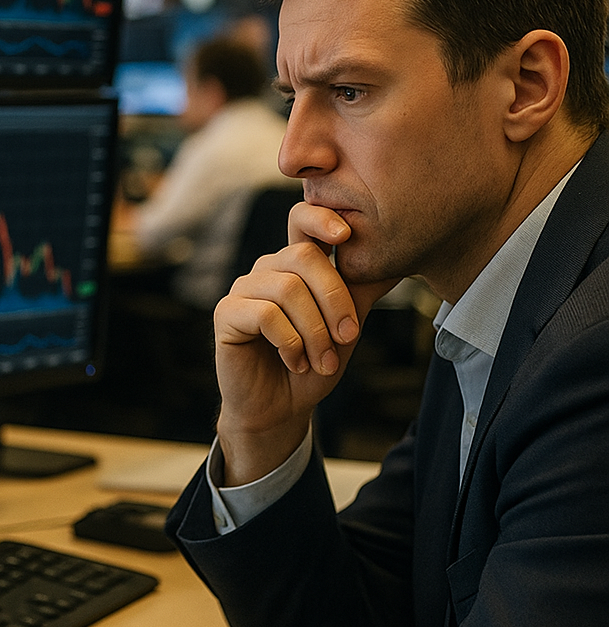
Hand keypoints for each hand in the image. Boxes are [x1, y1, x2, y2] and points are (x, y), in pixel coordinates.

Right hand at [213, 202, 398, 484]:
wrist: (281, 408)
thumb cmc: (313, 365)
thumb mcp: (346, 325)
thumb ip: (361, 290)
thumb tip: (398, 260)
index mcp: (295, 264)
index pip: (302, 220)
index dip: (321, 217)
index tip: (346, 236)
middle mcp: (267, 269)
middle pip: (304, 256)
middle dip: (335, 299)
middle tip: (349, 337)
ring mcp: (244, 289)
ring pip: (288, 288)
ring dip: (315, 331)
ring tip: (322, 362)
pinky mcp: (226, 313)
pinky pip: (266, 314)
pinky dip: (290, 343)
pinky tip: (295, 362)